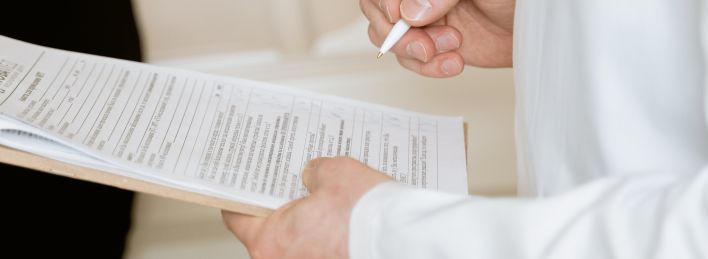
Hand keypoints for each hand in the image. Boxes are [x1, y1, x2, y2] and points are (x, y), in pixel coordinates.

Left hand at [222, 157, 391, 258]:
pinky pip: (320, 249)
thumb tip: (313, 175)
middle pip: (269, 229)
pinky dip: (328, 233)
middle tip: (293, 181)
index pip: (236, 216)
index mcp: (270, 240)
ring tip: (327, 197)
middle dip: (282, 204)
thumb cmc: (367, 217)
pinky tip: (344, 215)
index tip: (242, 184)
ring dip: (309, 221)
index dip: (240, 194)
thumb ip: (314, 172)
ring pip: (298, 241)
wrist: (405, 242)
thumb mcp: (334, 173)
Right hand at [362, 0, 514, 76]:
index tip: (399, 17)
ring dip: (417, 52)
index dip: (384, 3)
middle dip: (399, 35)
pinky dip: (430, 68)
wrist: (534, 25)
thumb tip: (409, 12)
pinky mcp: (434, 46)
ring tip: (451, 48)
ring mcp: (423, 20)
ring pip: (391, 40)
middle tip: (425, 44)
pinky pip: (414, 61)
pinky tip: (453, 62)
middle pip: (378, 14)